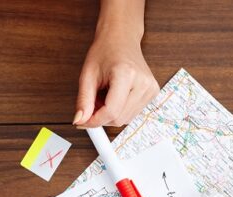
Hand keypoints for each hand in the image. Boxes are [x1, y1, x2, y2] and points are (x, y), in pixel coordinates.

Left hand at [74, 11, 156, 126]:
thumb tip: (80, 121)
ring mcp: (150, 89)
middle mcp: (143, 83)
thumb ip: (83, 100)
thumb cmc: (105, 51)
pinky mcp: (153, 93)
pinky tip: (115, 96)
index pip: (111, 111)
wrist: (121, 39)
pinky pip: (132, 114)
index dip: (94, 120)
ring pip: (125, 119)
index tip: (83, 121)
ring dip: (110, 114)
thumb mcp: (88, 75)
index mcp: (127, 74)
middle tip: (93, 102)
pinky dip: (120, 110)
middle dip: (102, 116)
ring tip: (105, 95)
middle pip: (118, 118)